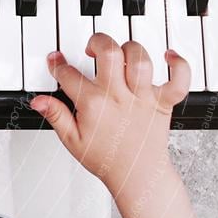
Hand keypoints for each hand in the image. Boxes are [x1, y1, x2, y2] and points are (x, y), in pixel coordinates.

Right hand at [30, 33, 189, 195]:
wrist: (136, 176)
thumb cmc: (106, 159)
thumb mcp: (71, 140)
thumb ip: (55, 115)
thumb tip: (38, 100)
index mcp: (94, 105)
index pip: (69, 75)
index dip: (58, 64)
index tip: (56, 61)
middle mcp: (119, 97)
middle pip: (109, 52)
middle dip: (97, 42)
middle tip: (92, 49)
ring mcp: (143, 98)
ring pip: (140, 58)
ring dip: (129, 49)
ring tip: (121, 55)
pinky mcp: (163, 102)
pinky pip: (179, 78)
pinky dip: (178, 64)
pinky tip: (168, 57)